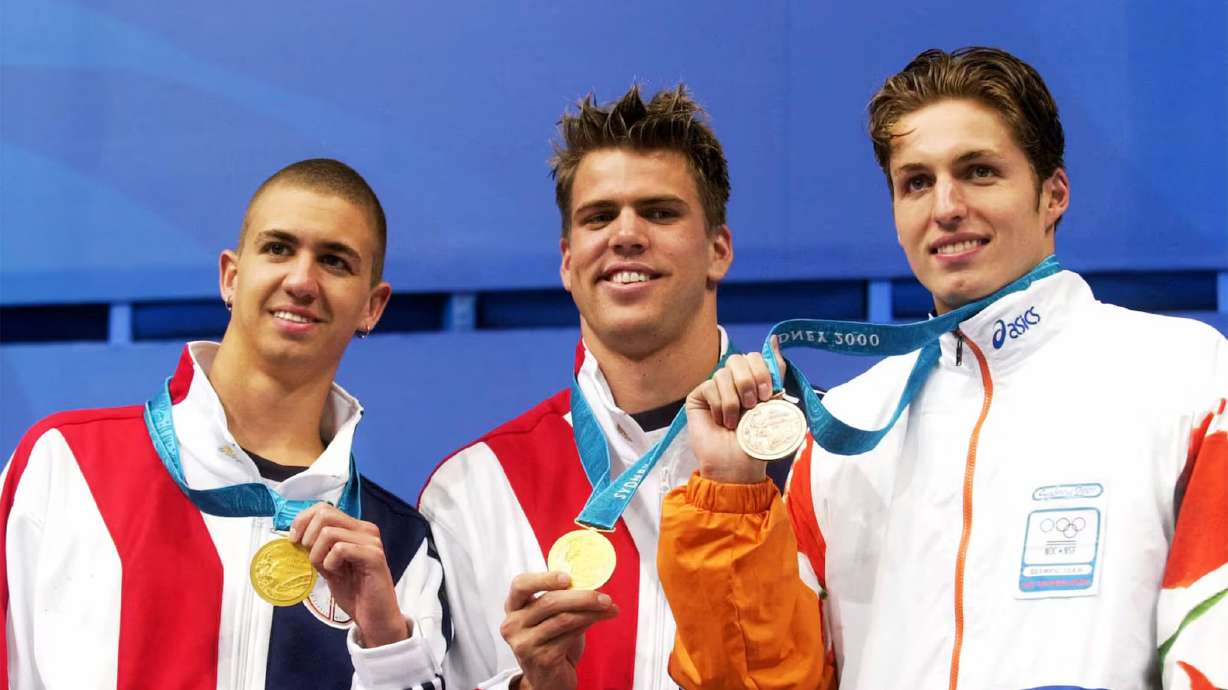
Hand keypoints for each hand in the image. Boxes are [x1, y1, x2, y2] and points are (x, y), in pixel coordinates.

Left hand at [289, 503, 408, 646]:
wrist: (374, 617)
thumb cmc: (354, 592)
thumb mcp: (328, 566)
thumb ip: (317, 549)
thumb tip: (294, 536)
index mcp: (356, 528)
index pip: (324, 508)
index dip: (302, 520)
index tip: (293, 540)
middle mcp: (366, 529)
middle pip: (325, 513)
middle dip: (308, 536)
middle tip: (310, 557)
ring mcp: (371, 541)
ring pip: (329, 532)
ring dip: (318, 554)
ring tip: (327, 570)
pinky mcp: (373, 556)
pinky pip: (340, 549)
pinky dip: (330, 563)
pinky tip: (338, 574)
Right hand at [501, 572, 618, 689]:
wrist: (547, 680)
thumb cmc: (550, 642)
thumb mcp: (550, 617)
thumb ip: (560, 599)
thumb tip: (591, 582)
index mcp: (513, 607)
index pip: (521, 585)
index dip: (545, 579)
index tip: (568, 577)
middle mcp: (513, 624)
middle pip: (549, 602)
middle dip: (582, 596)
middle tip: (603, 596)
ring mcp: (525, 643)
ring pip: (564, 619)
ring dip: (591, 611)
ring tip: (608, 606)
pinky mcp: (541, 658)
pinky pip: (571, 635)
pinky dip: (591, 623)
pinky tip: (603, 618)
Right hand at [685, 338, 786, 483]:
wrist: (736, 465)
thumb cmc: (756, 443)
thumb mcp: (775, 407)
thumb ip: (776, 374)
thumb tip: (775, 339)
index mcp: (753, 382)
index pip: (756, 357)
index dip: (763, 371)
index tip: (768, 394)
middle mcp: (733, 383)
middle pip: (739, 359)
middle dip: (749, 382)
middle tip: (752, 405)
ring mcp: (714, 388)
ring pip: (724, 373)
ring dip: (734, 400)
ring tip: (736, 421)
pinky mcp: (698, 396)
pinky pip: (710, 385)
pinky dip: (720, 405)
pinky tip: (722, 422)